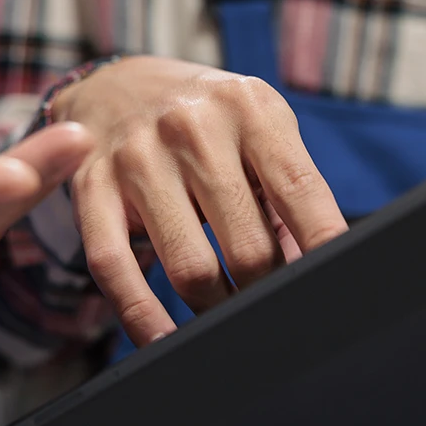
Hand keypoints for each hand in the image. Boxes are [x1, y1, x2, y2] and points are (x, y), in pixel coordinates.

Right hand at [53, 57, 347, 345]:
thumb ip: (287, 193)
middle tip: (275, 310)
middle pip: (246, 246)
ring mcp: (137, 157)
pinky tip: (164, 341)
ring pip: (190, 268)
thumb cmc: (208, 121)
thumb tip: (311, 272)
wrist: (114, 85)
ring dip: (217, 312)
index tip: (334, 288)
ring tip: (230, 321)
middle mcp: (192, 127)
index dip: (324, 246)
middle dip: (267, 291)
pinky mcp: (91, 188)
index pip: (299, 190)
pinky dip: (144, 319)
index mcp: (248, 108)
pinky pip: (116, 269)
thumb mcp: (258, 129)